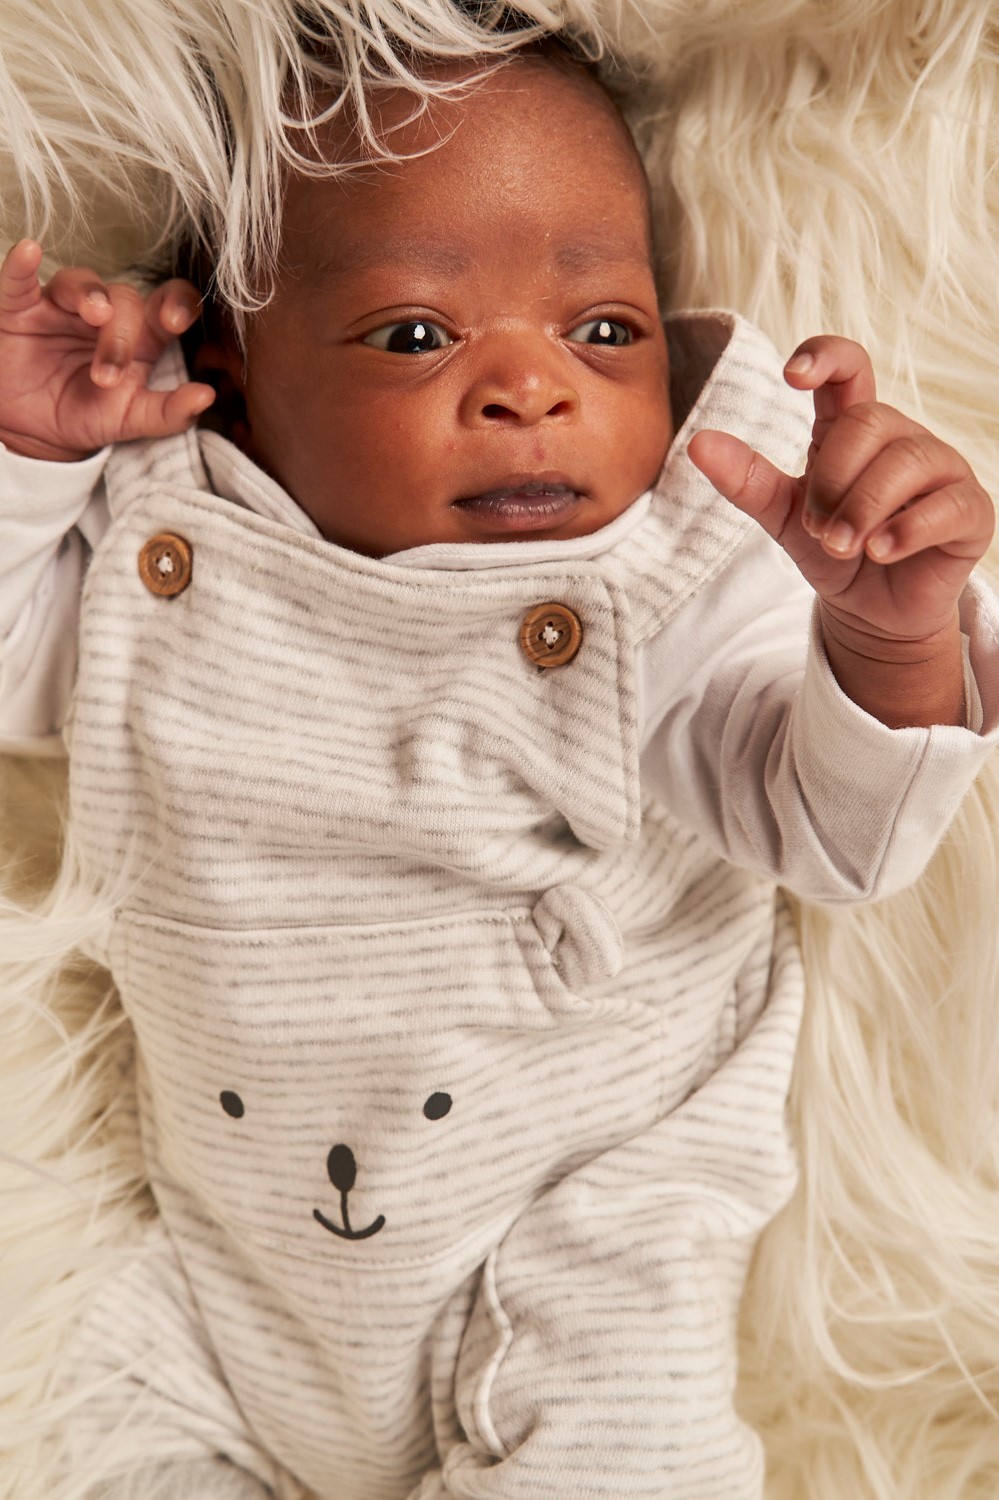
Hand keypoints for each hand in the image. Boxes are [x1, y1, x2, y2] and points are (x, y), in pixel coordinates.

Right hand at [0, 239, 215, 461]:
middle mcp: (105, 314)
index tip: (174, 320)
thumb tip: (206, 397)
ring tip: (95, 315)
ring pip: (81, 282)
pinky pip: (19, 280)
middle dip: (119, 337)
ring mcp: (62, 306)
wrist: (33, 431)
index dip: (178, 301)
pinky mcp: (19, 306)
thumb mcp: (130, 420)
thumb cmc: (87, 415)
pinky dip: (21, 266)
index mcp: (141, 336)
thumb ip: (169, 412)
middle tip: (105, 377)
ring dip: (90, 296)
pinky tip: (28, 254)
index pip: (170, 302)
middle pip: (124, 300)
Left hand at [687, 335, 994, 725]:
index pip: (848, 367)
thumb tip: (698, 443)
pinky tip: (881, 550)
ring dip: (863, 508)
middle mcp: (903, 438)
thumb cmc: (834, 551)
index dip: (825, 356)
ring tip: (843, 546)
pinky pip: (946, 505)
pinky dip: (906, 529)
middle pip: (869, 423)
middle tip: (820, 529)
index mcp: (854, 428)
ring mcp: (943, 470)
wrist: (871, 611)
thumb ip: (747, 480)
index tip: (790, 375)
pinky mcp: (970, 511)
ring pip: (907, 462)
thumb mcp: (783, 517)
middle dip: (834, 478)